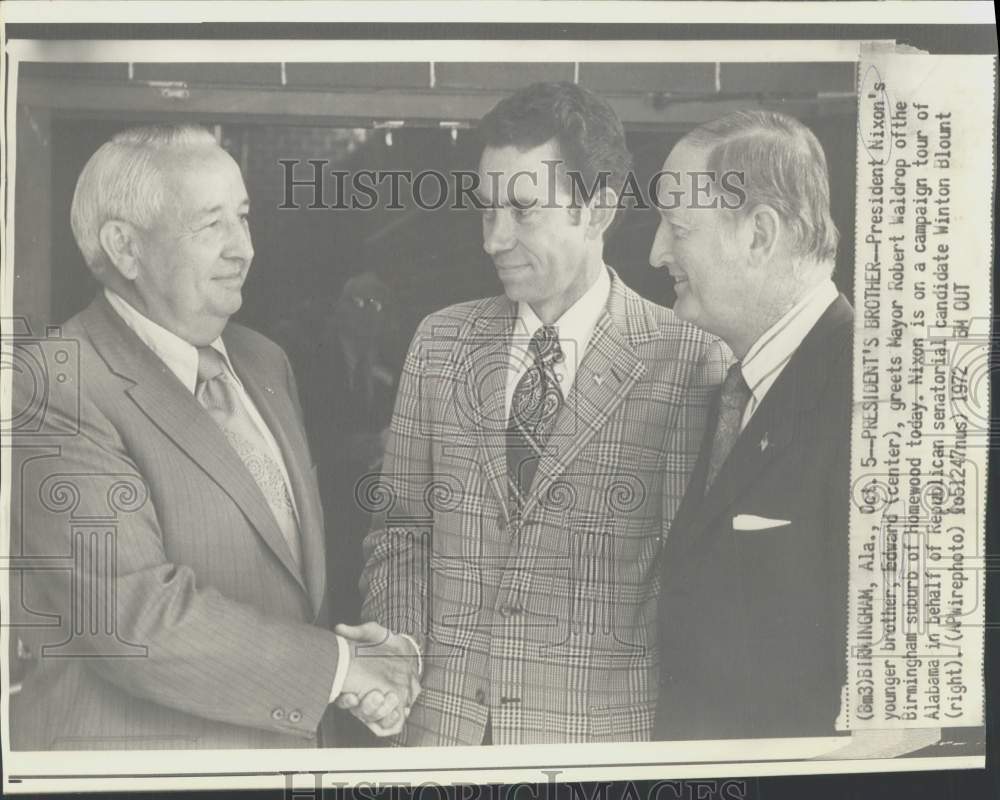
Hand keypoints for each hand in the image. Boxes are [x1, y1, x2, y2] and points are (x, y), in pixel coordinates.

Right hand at [334, 622, 420, 736]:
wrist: (408, 652)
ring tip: (391, 697)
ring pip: (374, 720)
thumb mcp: (374, 634)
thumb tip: (340, 629)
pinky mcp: (394, 709)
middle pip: (360, 713)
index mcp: (354, 684)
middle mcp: (363, 698)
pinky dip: (392, 721)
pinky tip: (399, 710)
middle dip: (368, 707)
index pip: (344, 698)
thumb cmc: (386, 645)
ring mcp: (378, 706)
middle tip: (377, 694)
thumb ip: (358, 632)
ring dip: (381, 712)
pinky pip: (390, 726)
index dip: (346, 700)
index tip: (352, 695)